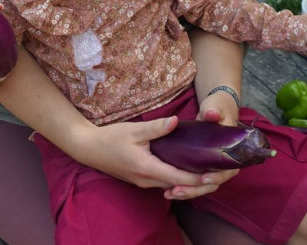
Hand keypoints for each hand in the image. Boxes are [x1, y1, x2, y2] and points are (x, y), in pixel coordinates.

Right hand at [72, 116, 232, 199]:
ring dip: (188, 182)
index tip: (216, 174)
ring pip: (170, 186)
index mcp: (147, 168)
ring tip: (207, 172)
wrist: (88, 148)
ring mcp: (142, 182)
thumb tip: (176, 121)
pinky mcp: (140, 179)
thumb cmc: (110, 138)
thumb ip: (156, 127)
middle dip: (198, 183)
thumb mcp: (134, 130)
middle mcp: (146, 180)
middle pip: (178, 186)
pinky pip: (163, 182)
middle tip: (218, 173)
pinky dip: (176, 179)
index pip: (179, 178)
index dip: (199, 178)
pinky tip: (186, 169)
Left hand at [162, 102, 240, 198]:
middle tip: (178, 191)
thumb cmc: (217, 108)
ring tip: (171, 194)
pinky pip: (196, 181)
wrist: (216, 109)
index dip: (217, 176)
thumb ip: (213, 111)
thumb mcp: (215, 107)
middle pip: (214, 182)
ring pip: (203, 185)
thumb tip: (211, 114)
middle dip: (196, 189)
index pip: (228, 169)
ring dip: (189, 191)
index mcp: (232, 150)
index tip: (203, 178)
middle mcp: (224, 161)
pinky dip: (185, 187)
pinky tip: (169, 191)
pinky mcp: (203, 166)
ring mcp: (213, 165)